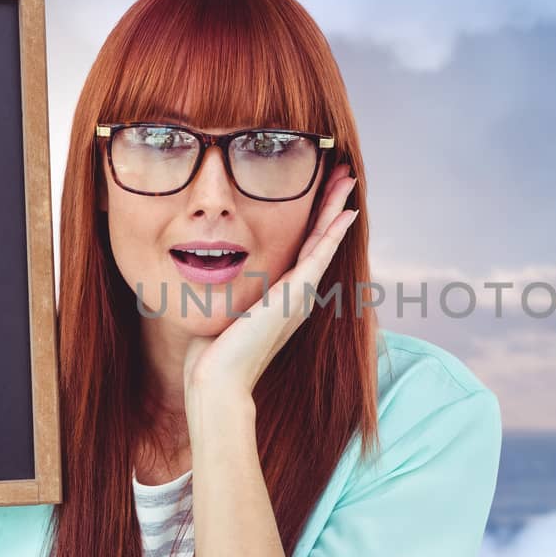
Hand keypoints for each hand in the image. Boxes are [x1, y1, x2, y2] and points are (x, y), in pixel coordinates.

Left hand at [182, 165, 358, 405]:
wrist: (218, 379)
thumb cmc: (212, 353)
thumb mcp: (221, 310)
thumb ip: (225, 291)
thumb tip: (206, 274)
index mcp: (283, 297)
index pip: (302, 248)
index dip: (313, 220)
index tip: (319, 192)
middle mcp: (297, 295)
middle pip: (319, 239)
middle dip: (330, 205)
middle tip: (344, 176)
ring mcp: (299, 295)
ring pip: (323, 241)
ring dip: (336, 209)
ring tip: (349, 181)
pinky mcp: (295, 294)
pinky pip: (319, 255)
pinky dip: (334, 232)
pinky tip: (345, 212)